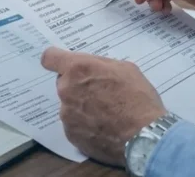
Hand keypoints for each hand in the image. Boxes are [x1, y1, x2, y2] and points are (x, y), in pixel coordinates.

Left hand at [41, 47, 165, 165]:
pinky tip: (104, 128)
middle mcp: (67, 90)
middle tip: (99, 92)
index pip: (50, 58)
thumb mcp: (125, 68)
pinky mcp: (71, 135)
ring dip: (81, 106)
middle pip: (63, 83)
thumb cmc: (138, 98)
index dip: (56, 60)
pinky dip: (85, 125)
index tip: (63, 64)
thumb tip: (93, 69)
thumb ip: (101, 65)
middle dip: (77, 85)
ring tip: (105, 114)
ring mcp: (67, 115)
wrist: (144, 135)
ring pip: (69, 105)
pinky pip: (74, 125)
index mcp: (78, 69)